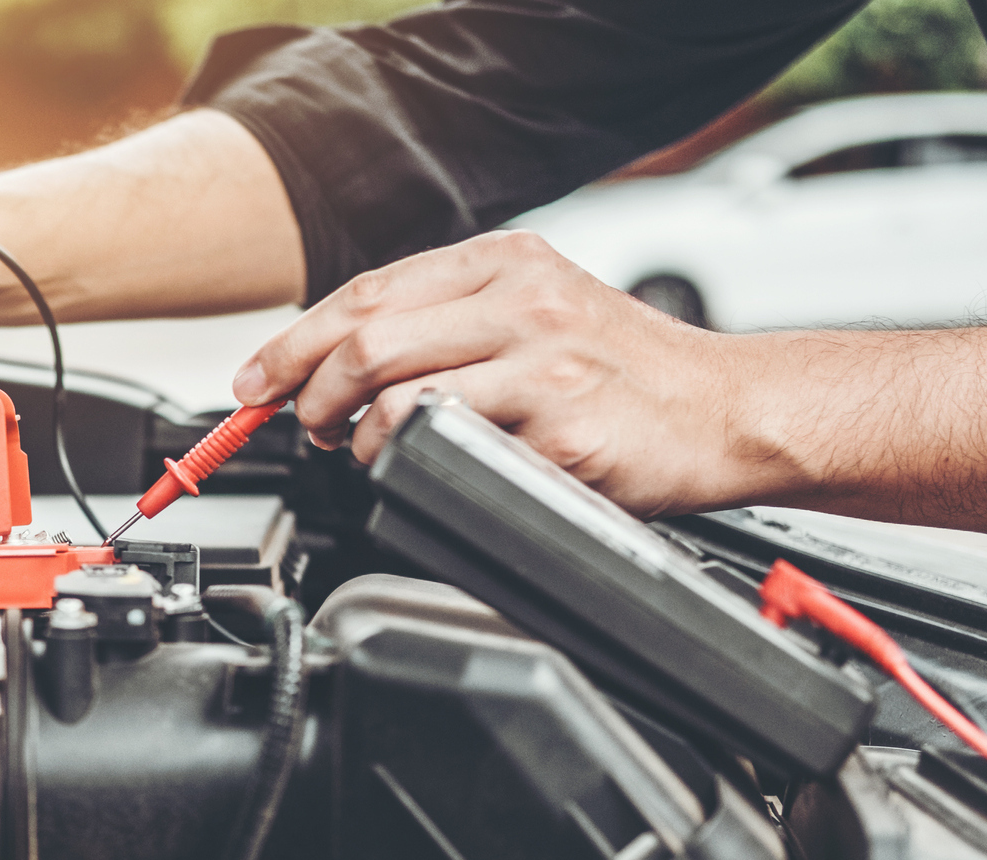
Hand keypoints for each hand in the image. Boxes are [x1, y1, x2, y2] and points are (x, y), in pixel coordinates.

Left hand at [230, 230, 774, 516]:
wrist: (730, 411)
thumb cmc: (628, 373)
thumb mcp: (539, 310)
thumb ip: (449, 322)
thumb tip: (337, 360)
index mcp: (507, 262)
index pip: (366, 294)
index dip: (294, 342)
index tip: (256, 380)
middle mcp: (522, 301)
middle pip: (366, 342)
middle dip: (309, 394)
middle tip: (306, 427)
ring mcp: (543, 364)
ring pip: (396, 397)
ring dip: (359, 437)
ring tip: (367, 451)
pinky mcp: (561, 429)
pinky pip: (453, 448)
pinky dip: (418, 465)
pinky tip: (430, 469)